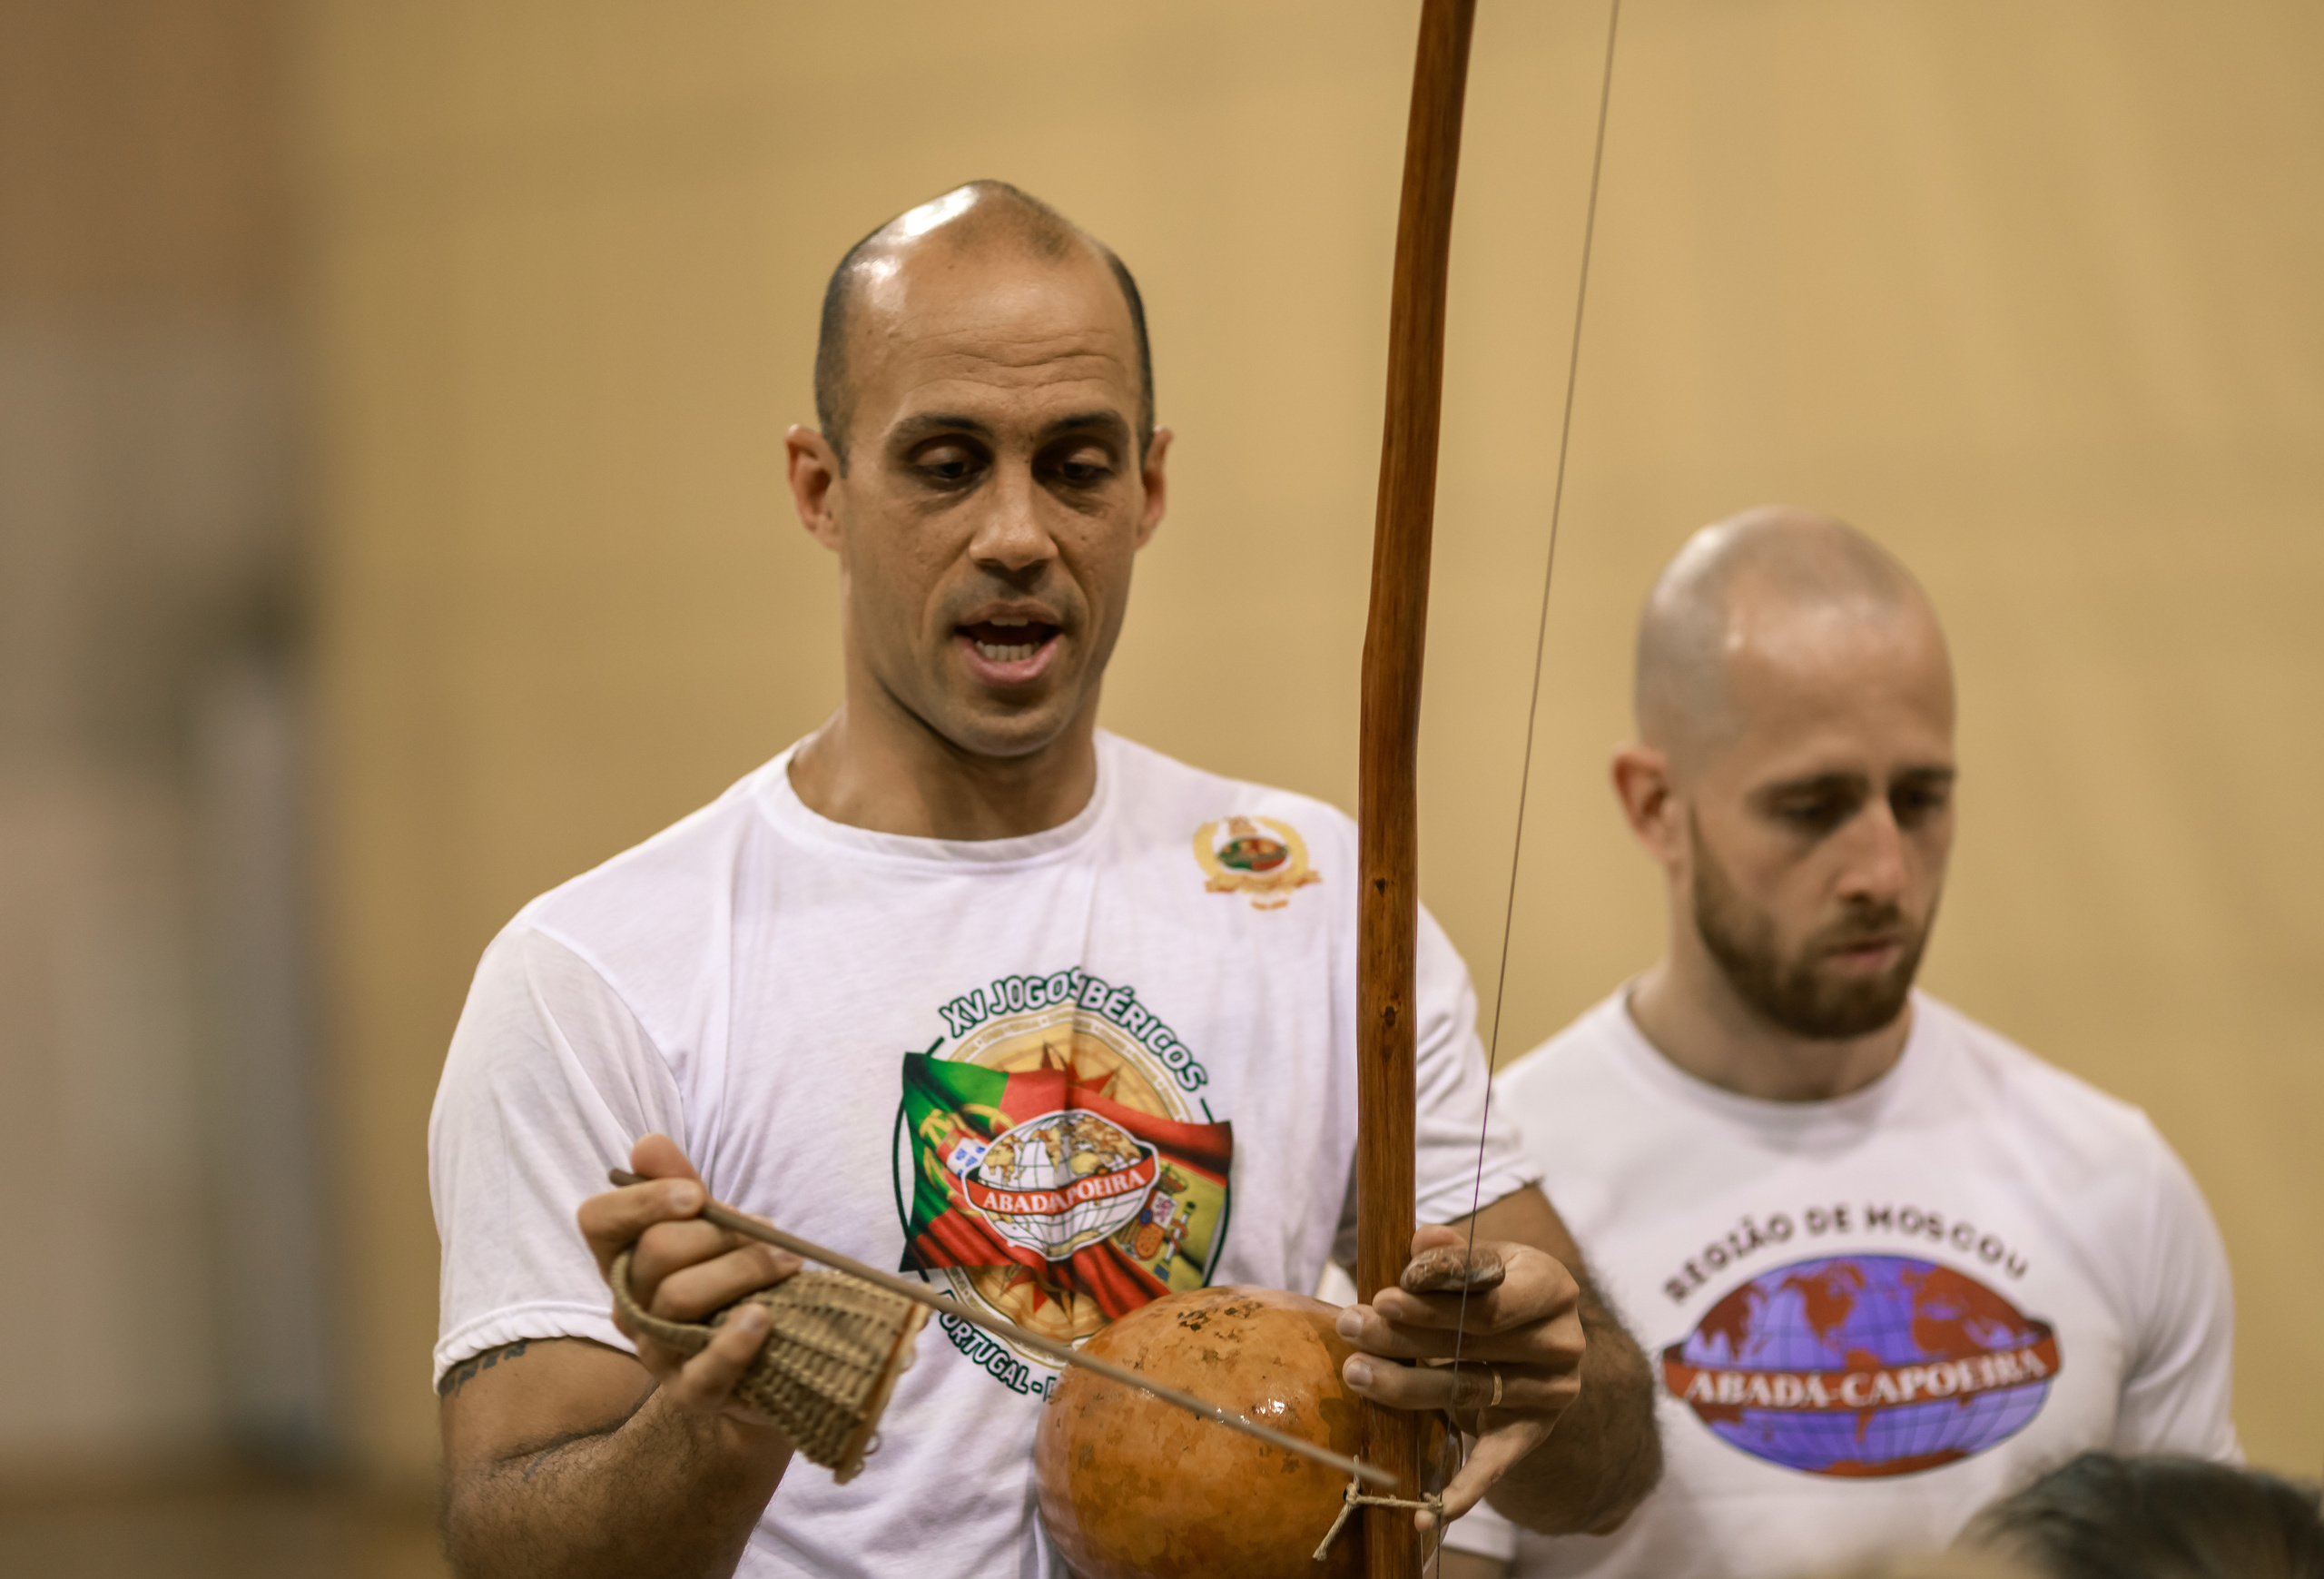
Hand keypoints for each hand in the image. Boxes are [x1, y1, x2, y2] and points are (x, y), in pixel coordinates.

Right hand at [576, 1133, 801, 1426]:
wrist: (773, 1356)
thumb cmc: (732, 1281)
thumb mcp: (711, 1227)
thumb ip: (680, 1184)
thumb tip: (648, 1145)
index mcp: (623, 1259)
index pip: (598, 1220)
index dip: (642, 1201)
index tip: (697, 1193)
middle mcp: (628, 1306)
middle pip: (655, 1253)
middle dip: (719, 1233)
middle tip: (770, 1233)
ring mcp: (656, 1354)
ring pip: (680, 1298)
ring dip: (744, 1270)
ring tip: (786, 1264)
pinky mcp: (691, 1393)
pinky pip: (704, 1371)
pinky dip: (735, 1342)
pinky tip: (764, 1318)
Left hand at [1335, 1224, 1587, 1527]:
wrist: (1538, 1342)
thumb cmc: (1495, 1289)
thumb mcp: (1484, 1260)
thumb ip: (1452, 1252)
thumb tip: (1420, 1241)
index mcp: (1552, 1284)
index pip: (1490, 1289)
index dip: (1436, 1293)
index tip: (1386, 1294)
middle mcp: (1562, 1340)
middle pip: (1473, 1339)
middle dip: (1404, 1333)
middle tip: (1351, 1326)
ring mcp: (1551, 1392)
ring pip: (1468, 1390)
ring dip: (1405, 1386)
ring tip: (1356, 1373)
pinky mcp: (1531, 1433)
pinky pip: (1494, 1465)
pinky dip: (1460, 1492)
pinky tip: (1425, 1514)